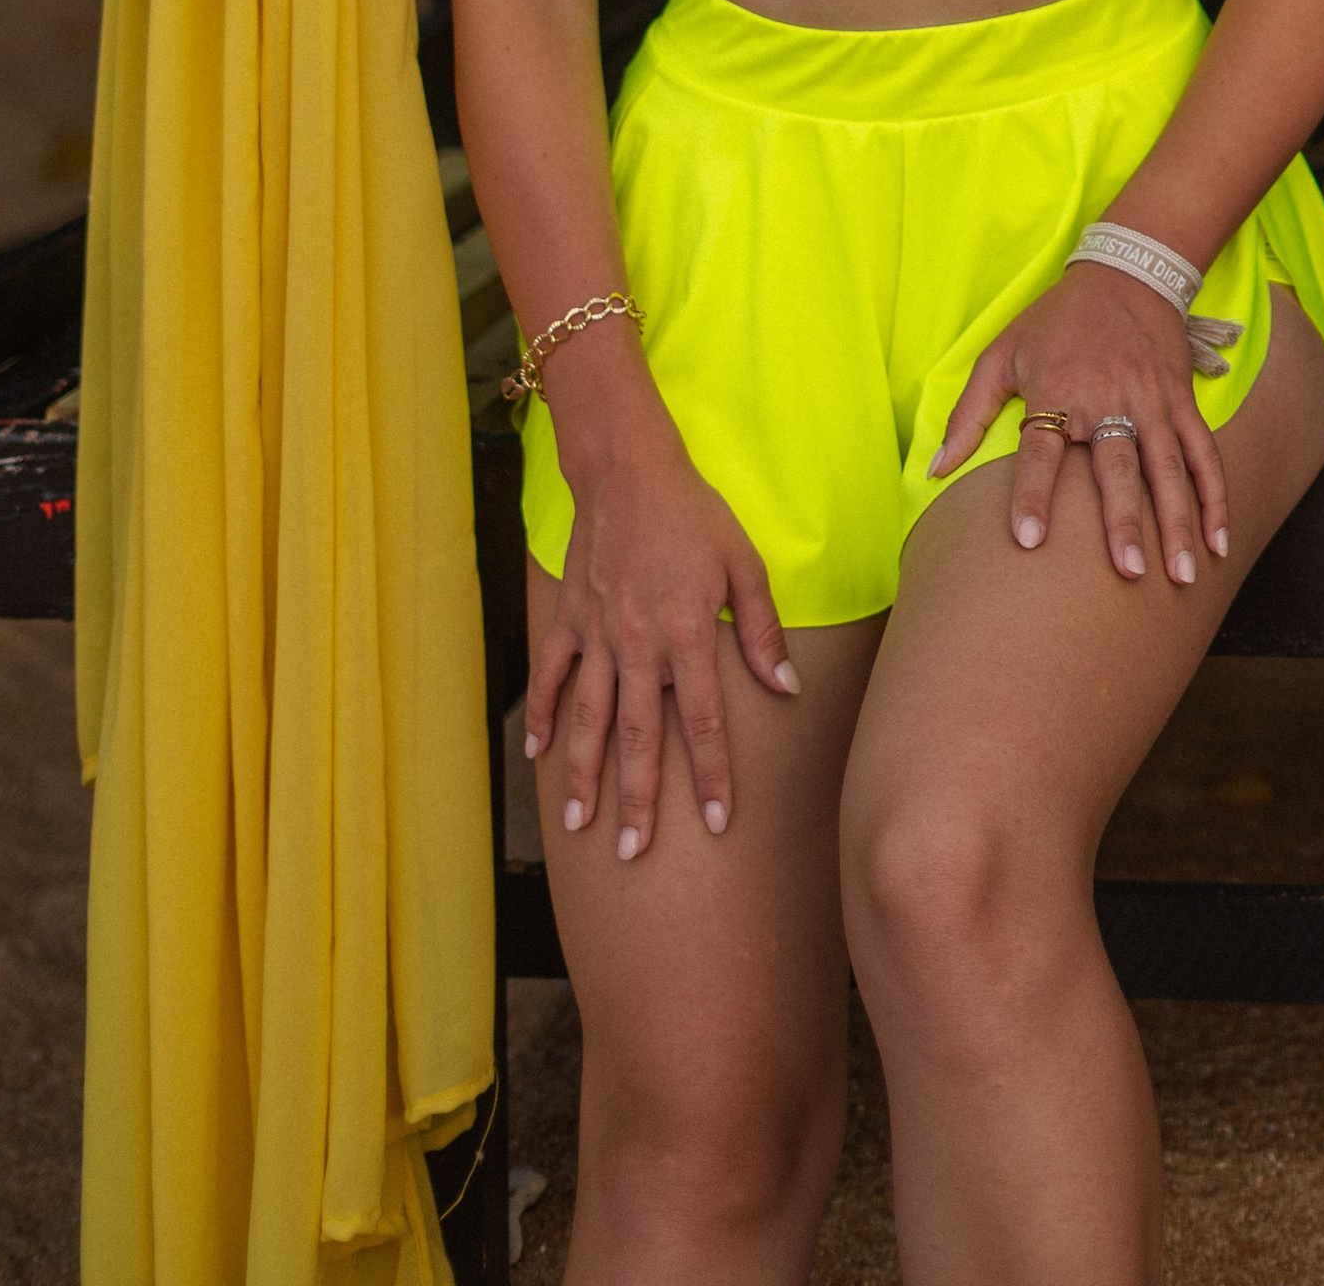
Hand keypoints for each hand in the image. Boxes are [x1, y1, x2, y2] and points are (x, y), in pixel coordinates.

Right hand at [524, 423, 798, 858]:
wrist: (629, 470)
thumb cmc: (695, 515)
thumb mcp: (744, 564)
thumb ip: (760, 631)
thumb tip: (786, 687)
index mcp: (685, 633)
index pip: (703, 720)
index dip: (712, 774)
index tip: (718, 822)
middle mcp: (638, 644)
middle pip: (639, 736)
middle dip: (638, 799)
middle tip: (635, 853)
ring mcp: (597, 633)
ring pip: (589, 718)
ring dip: (584, 775)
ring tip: (582, 826)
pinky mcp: (570, 618)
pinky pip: (551, 674)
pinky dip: (541, 714)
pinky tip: (537, 755)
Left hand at [931, 261, 1230, 585]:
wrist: (1126, 272)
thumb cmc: (1055, 320)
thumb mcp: (1002, 353)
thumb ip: (969, 414)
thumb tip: (935, 470)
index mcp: (1057, 390)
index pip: (1042, 449)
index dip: (1034, 493)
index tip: (1029, 540)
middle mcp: (1107, 398)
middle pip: (1116, 466)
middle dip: (1123, 521)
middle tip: (1128, 573)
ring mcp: (1151, 401)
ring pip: (1167, 468)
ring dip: (1176, 522)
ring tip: (1182, 576)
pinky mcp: (1181, 401)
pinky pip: (1203, 453)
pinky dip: (1214, 496)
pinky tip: (1217, 542)